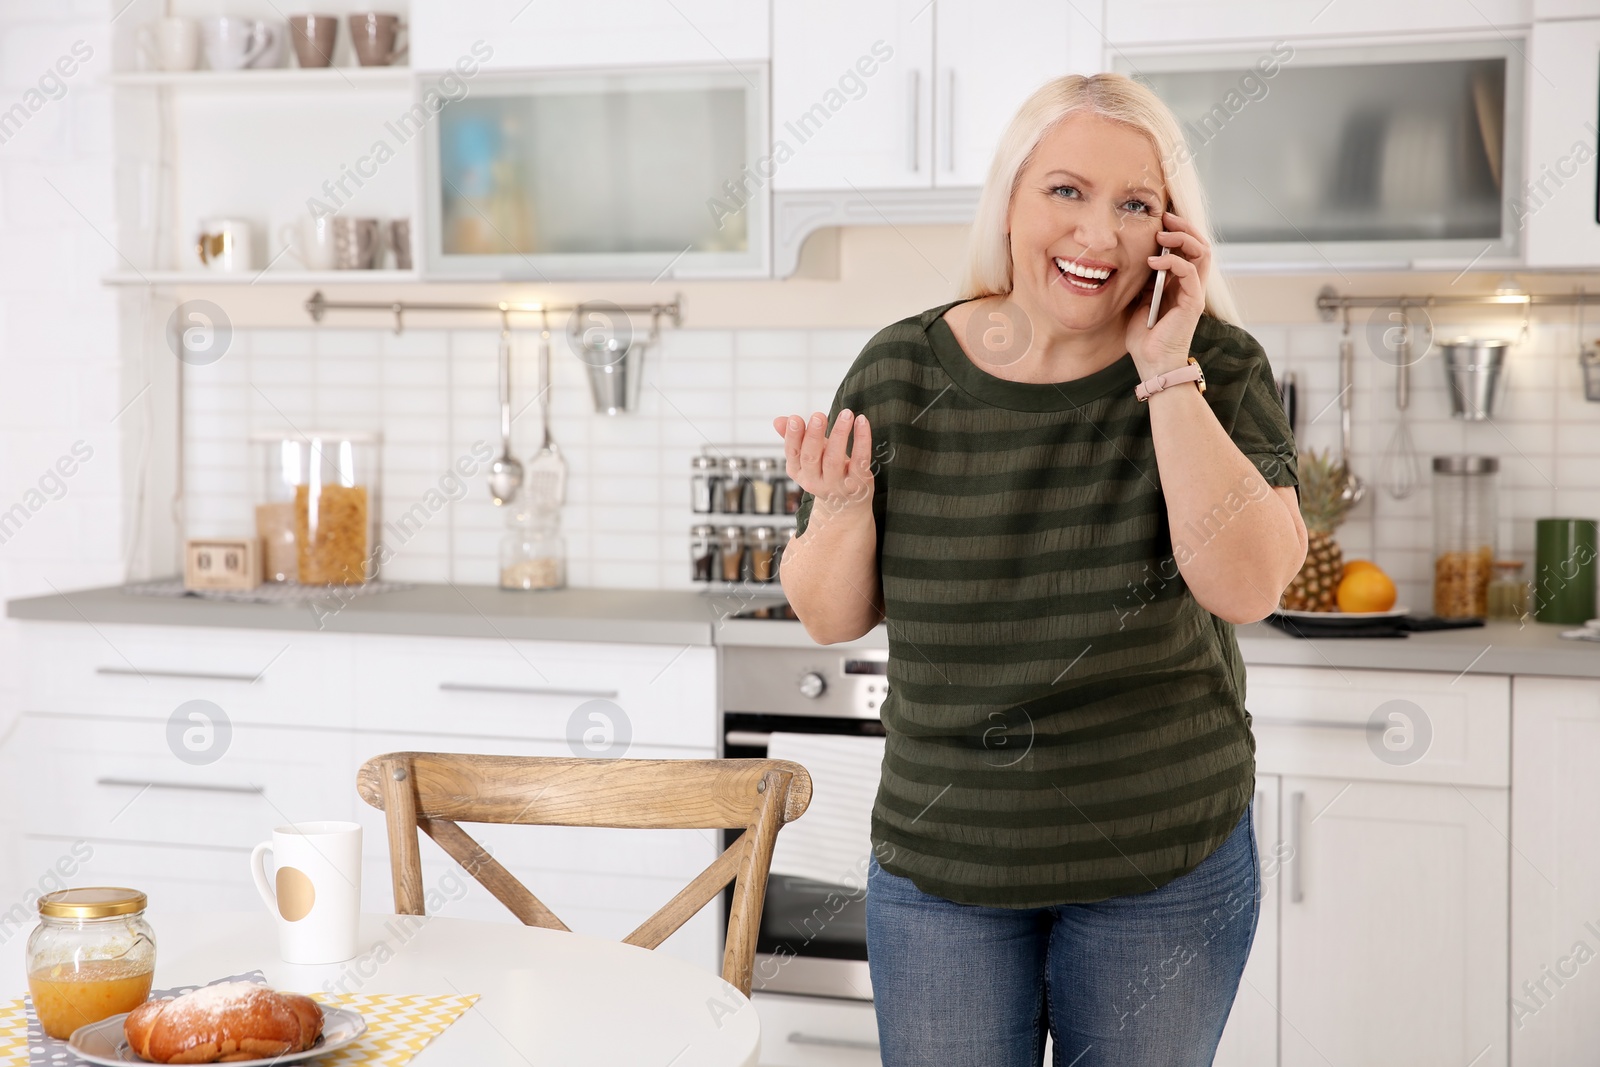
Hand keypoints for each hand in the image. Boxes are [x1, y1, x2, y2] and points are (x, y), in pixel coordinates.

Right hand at [772, 409, 874, 514]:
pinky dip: (862, 440)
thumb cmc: (826, 472)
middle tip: (818, 415)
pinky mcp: (857, 483)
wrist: (846, 506)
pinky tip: (862, 422)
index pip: (793, 453)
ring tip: (846, 414)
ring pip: (834, 459)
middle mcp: (814, 482)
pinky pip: (860, 460)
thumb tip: (778, 420)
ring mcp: (837, 485)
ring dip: (839, 433)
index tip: (795, 418)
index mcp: (799, 473)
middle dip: (814, 435)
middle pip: (811, 457)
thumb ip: (795, 438)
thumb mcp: (808, 456)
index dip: (792, 436)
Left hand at [1126, 210, 1210, 378]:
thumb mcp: (1137, 300)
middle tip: (1164, 216)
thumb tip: (1134, 256)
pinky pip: (1190, 271)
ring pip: (1202, 252)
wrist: (1151, 363)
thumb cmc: (1143, 337)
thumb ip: (1142, 280)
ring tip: (1161, 234)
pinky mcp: (1193, 302)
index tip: (1158, 219)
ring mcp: (1194, 292)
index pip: (1188, 248)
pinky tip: (1153, 260)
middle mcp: (1191, 285)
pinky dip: (1172, 260)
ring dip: (1182, 237)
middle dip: (1183, 226)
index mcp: (1179, 283)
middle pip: (1200, 244)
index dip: (1177, 230)